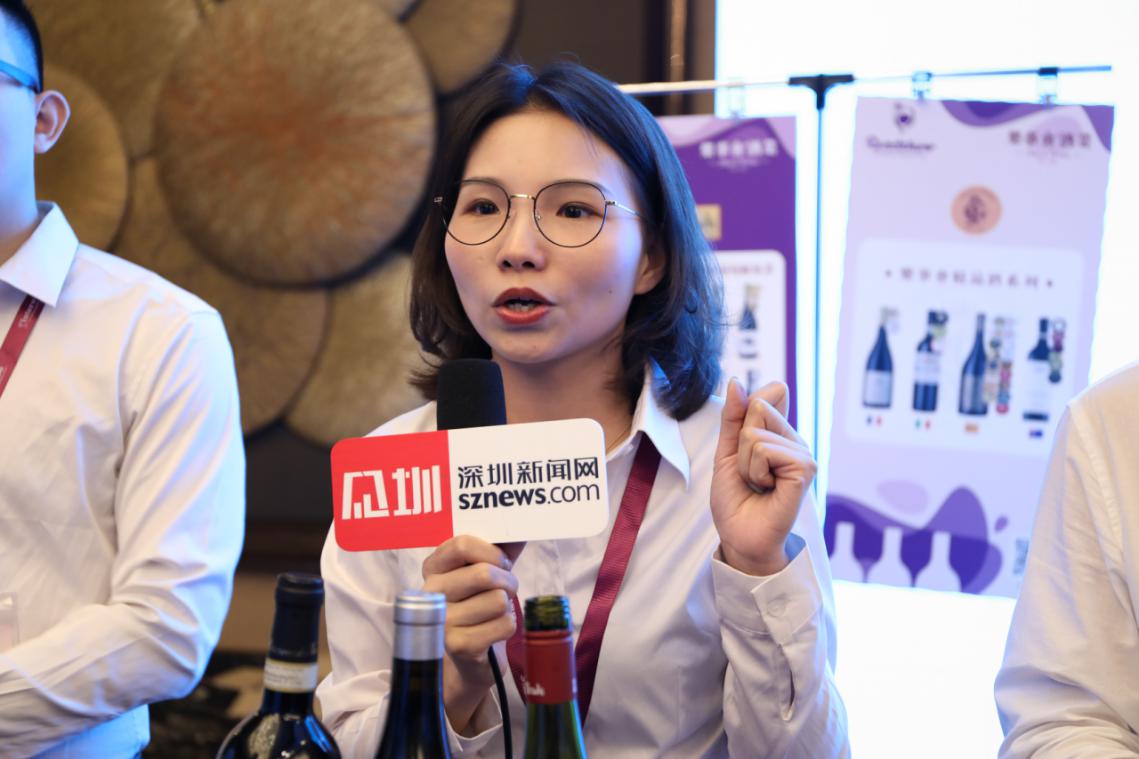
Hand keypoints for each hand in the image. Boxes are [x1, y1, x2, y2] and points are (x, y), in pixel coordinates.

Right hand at [421, 536, 525, 731]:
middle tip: (504, 590)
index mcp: (433, 568)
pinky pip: (504, 624)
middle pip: (484, 573)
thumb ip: (501, 546)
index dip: (492, 552)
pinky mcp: (459, 646)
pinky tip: (493, 630)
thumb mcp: (486, 569)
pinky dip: (508, 626)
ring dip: (507, 605)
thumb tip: (522, 526)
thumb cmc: (478, 603)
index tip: (501, 562)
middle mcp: (431, 593)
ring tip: (495, 611)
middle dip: (507, 581)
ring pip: (498, 600)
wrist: (468, 656)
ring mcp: (443, 621)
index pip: (461, 544)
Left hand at [710, 379, 816, 575]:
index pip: (766, 396)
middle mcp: (795, 440)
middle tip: (749, 472)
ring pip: (757, 433)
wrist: (740, 536)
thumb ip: (733, 417)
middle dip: (740, 444)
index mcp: (780, 433)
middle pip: (759, 409)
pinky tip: (767, 488)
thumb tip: (737, 381)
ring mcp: (803, 454)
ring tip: (757, 484)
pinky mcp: (805, 469)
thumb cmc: (735, 499)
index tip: (741, 450)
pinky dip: (755, 471)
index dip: (743, 417)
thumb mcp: (726, 451)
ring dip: (745, 463)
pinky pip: (765, 450)